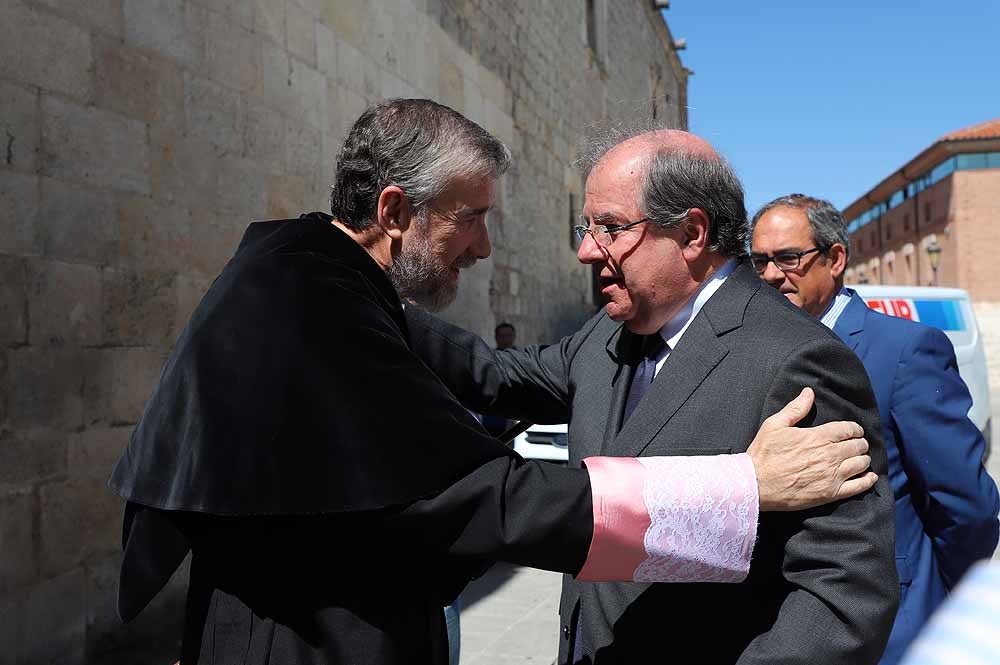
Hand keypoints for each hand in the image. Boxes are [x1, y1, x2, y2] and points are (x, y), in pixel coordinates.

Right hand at [747, 387, 875, 511]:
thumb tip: (809, 393)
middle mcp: (829, 455)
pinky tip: (870, 476)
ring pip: (861, 464)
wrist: (755, 484)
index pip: (848, 429)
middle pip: (857, 445)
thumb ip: (795, 408)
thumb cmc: (763, 454)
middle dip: (860, 442)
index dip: (854, 429)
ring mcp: (832, 475)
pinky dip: (868, 480)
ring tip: (859, 458)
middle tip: (857, 444)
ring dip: (863, 459)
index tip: (854, 431)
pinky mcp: (831, 493)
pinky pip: (859, 487)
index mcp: (817, 436)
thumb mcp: (774, 425)